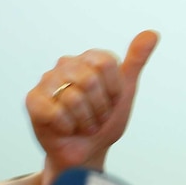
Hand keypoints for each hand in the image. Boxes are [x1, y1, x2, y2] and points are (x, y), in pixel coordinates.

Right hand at [25, 30, 158, 184]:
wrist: (88, 151)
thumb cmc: (106, 121)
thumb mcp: (126, 91)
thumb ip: (137, 61)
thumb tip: (153, 33)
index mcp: (90, 59)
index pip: (106, 63)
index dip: (113, 89)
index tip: (111, 100)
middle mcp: (67, 64)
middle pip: (90, 79)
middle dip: (100, 107)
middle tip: (97, 117)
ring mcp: (47, 81)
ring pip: (73, 98)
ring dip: (85, 120)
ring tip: (82, 124)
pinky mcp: (33, 100)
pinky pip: (54, 112)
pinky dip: (66, 127)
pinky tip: (65, 129)